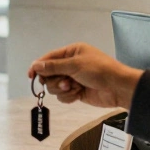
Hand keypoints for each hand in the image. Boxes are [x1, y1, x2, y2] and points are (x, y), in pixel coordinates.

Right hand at [27, 43, 143, 108]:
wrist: (118, 88)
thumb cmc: (99, 70)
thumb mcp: (74, 65)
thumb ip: (53, 66)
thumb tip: (35, 65)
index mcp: (71, 52)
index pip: (49, 59)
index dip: (38, 67)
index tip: (31, 76)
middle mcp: (71, 65)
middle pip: (49, 75)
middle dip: (56, 80)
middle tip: (65, 82)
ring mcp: (73, 79)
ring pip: (55, 87)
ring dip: (63, 89)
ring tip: (74, 88)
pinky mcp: (76, 91)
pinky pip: (63, 96)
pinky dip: (69, 96)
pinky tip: (78, 94)